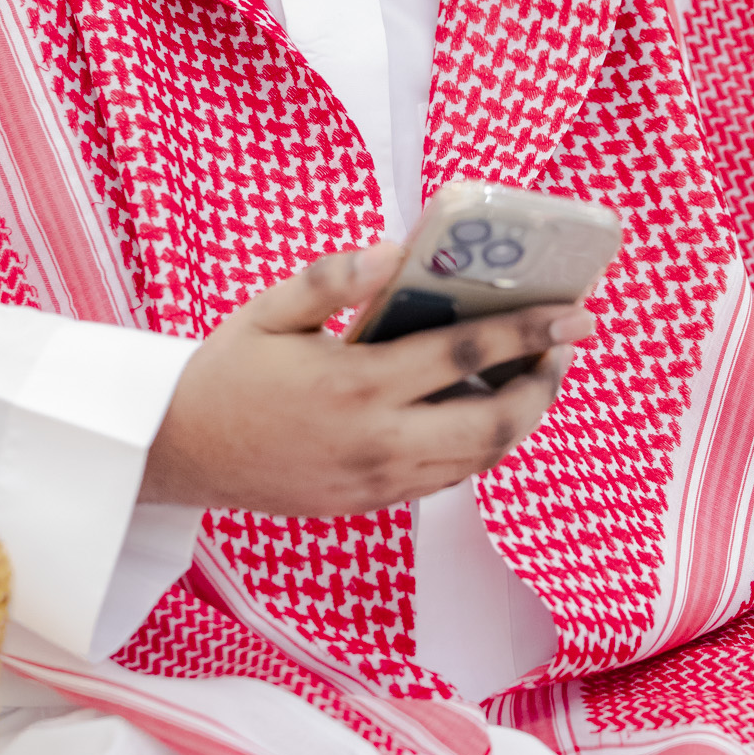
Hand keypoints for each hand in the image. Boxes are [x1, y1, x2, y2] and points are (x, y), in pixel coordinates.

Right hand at [139, 242, 592, 514]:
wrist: (179, 451)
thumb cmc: (227, 369)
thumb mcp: (273, 307)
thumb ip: (336, 276)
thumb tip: (399, 251)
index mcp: (358, 385)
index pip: (468, 356)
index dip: (530, 331)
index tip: (575, 311)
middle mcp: (377, 442)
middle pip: (495, 424)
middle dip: (543, 384)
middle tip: (566, 345)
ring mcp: (376, 482)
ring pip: (478, 459)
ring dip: (518, 417)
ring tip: (535, 372)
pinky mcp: (369, 503)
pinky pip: (446, 478)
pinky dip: (477, 444)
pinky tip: (480, 406)